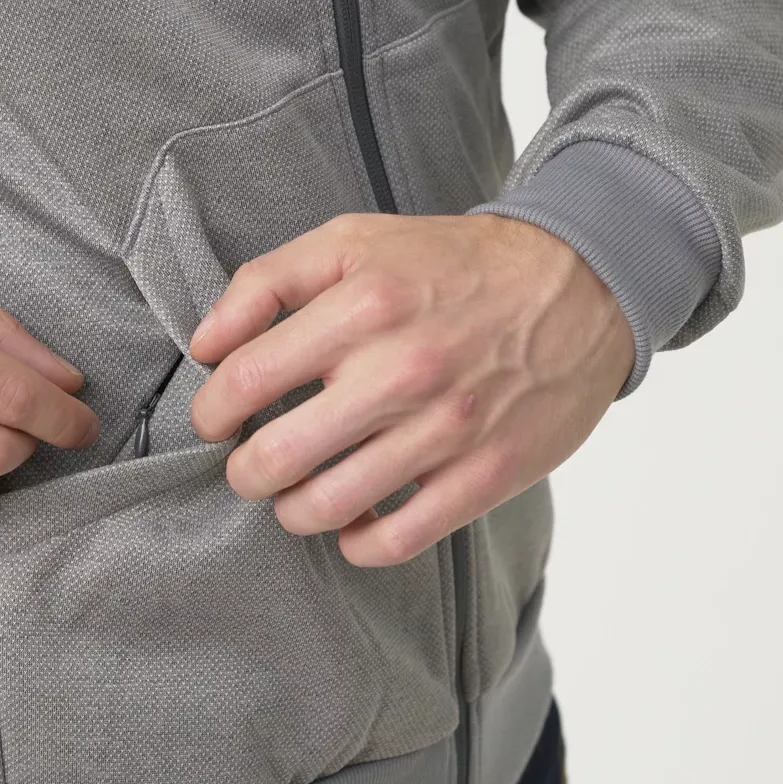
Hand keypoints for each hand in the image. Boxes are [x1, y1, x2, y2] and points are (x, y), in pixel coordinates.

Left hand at [189, 213, 633, 566]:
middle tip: (247, 465)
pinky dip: (357, 543)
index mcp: (361, 306)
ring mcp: (446, 430)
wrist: (577, 284)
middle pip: (277, 456)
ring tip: (293, 491)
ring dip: (291, 509)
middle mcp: (400, 371)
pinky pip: (397, 540)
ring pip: (328, 507)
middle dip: (243, 472)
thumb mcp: (350, 240)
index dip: (212, 409)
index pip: (246, 378)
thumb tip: (205, 344)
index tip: (214, 417)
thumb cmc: (448, 263)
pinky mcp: (487, 476)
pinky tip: (350, 520)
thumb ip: (265, 282)